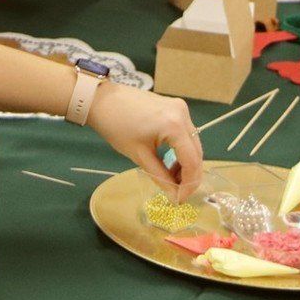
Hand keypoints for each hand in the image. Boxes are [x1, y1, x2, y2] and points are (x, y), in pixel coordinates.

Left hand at [87, 82, 202, 199]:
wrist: (102, 99)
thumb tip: (174, 196)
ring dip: (186, 163)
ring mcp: (181, 108)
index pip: (192, 161)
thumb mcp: (139, 155)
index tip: (179, 199)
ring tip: (171, 178)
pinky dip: (181, 149)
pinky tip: (169, 161)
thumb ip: (160, 177)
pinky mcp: (175, 107)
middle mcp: (183, 114)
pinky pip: (185, 133)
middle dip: (189, 175)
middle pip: (197, 152)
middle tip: (178, 193)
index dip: (188, 184)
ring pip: (192, 143)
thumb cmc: (116, 126)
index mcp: (175, 126)